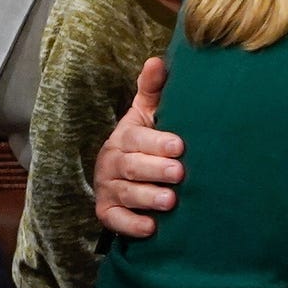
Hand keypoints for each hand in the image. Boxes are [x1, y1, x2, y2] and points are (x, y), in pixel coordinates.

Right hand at [94, 57, 185, 236]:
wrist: (124, 173)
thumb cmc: (144, 138)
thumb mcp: (147, 112)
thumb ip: (152, 88)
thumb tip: (157, 60)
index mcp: (123, 137)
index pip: (136, 139)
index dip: (156, 142)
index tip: (179, 146)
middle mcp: (111, 162)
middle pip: (131, 167)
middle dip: (155, 170)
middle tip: (179, 173)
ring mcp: (108, 188)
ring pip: (125, 194)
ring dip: (147, 198)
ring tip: (170, 201)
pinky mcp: (107, 212)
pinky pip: (114, 221)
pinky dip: (131, 225)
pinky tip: (151, 228)